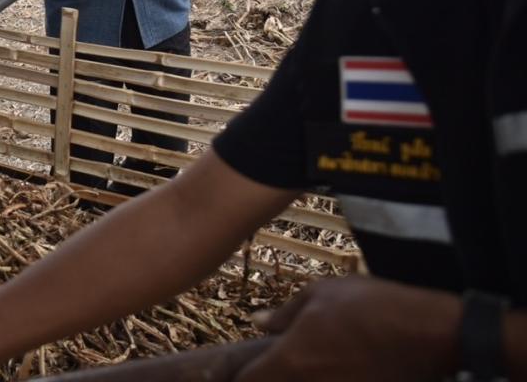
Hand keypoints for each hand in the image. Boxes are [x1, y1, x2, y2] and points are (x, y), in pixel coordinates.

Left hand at [236, 278, 459, 381]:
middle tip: (269, 370)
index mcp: (290, 360)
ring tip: (309, 367)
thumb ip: (283, 314)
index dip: (239, 378)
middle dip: (267, 380)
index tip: (238, 373)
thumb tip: (256, 322)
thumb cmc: (371, 306)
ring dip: (296, 380)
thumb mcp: (321, 294)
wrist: (430, 333)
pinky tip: (331, 373)